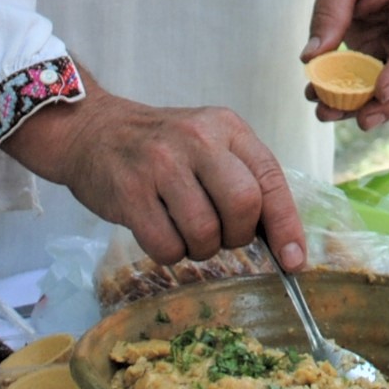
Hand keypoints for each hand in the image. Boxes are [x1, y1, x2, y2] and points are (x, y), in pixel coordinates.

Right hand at [1, 91, 305, 269]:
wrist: (93, 132)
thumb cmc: (163, 147)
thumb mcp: (210, 143)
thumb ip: (244, 178)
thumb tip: (282, 240)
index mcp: (227, 127)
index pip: (270, 179)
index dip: (287, 225)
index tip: (294, 261)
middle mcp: (198, 140)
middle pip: (243, 206)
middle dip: (238, 236)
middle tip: (222, 236)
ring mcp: (161, 165)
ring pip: (205, 232)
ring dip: (201, 248)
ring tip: (187, 232)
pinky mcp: (130, 194)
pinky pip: (166, 246)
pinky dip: (171, 253)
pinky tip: (162, 234)